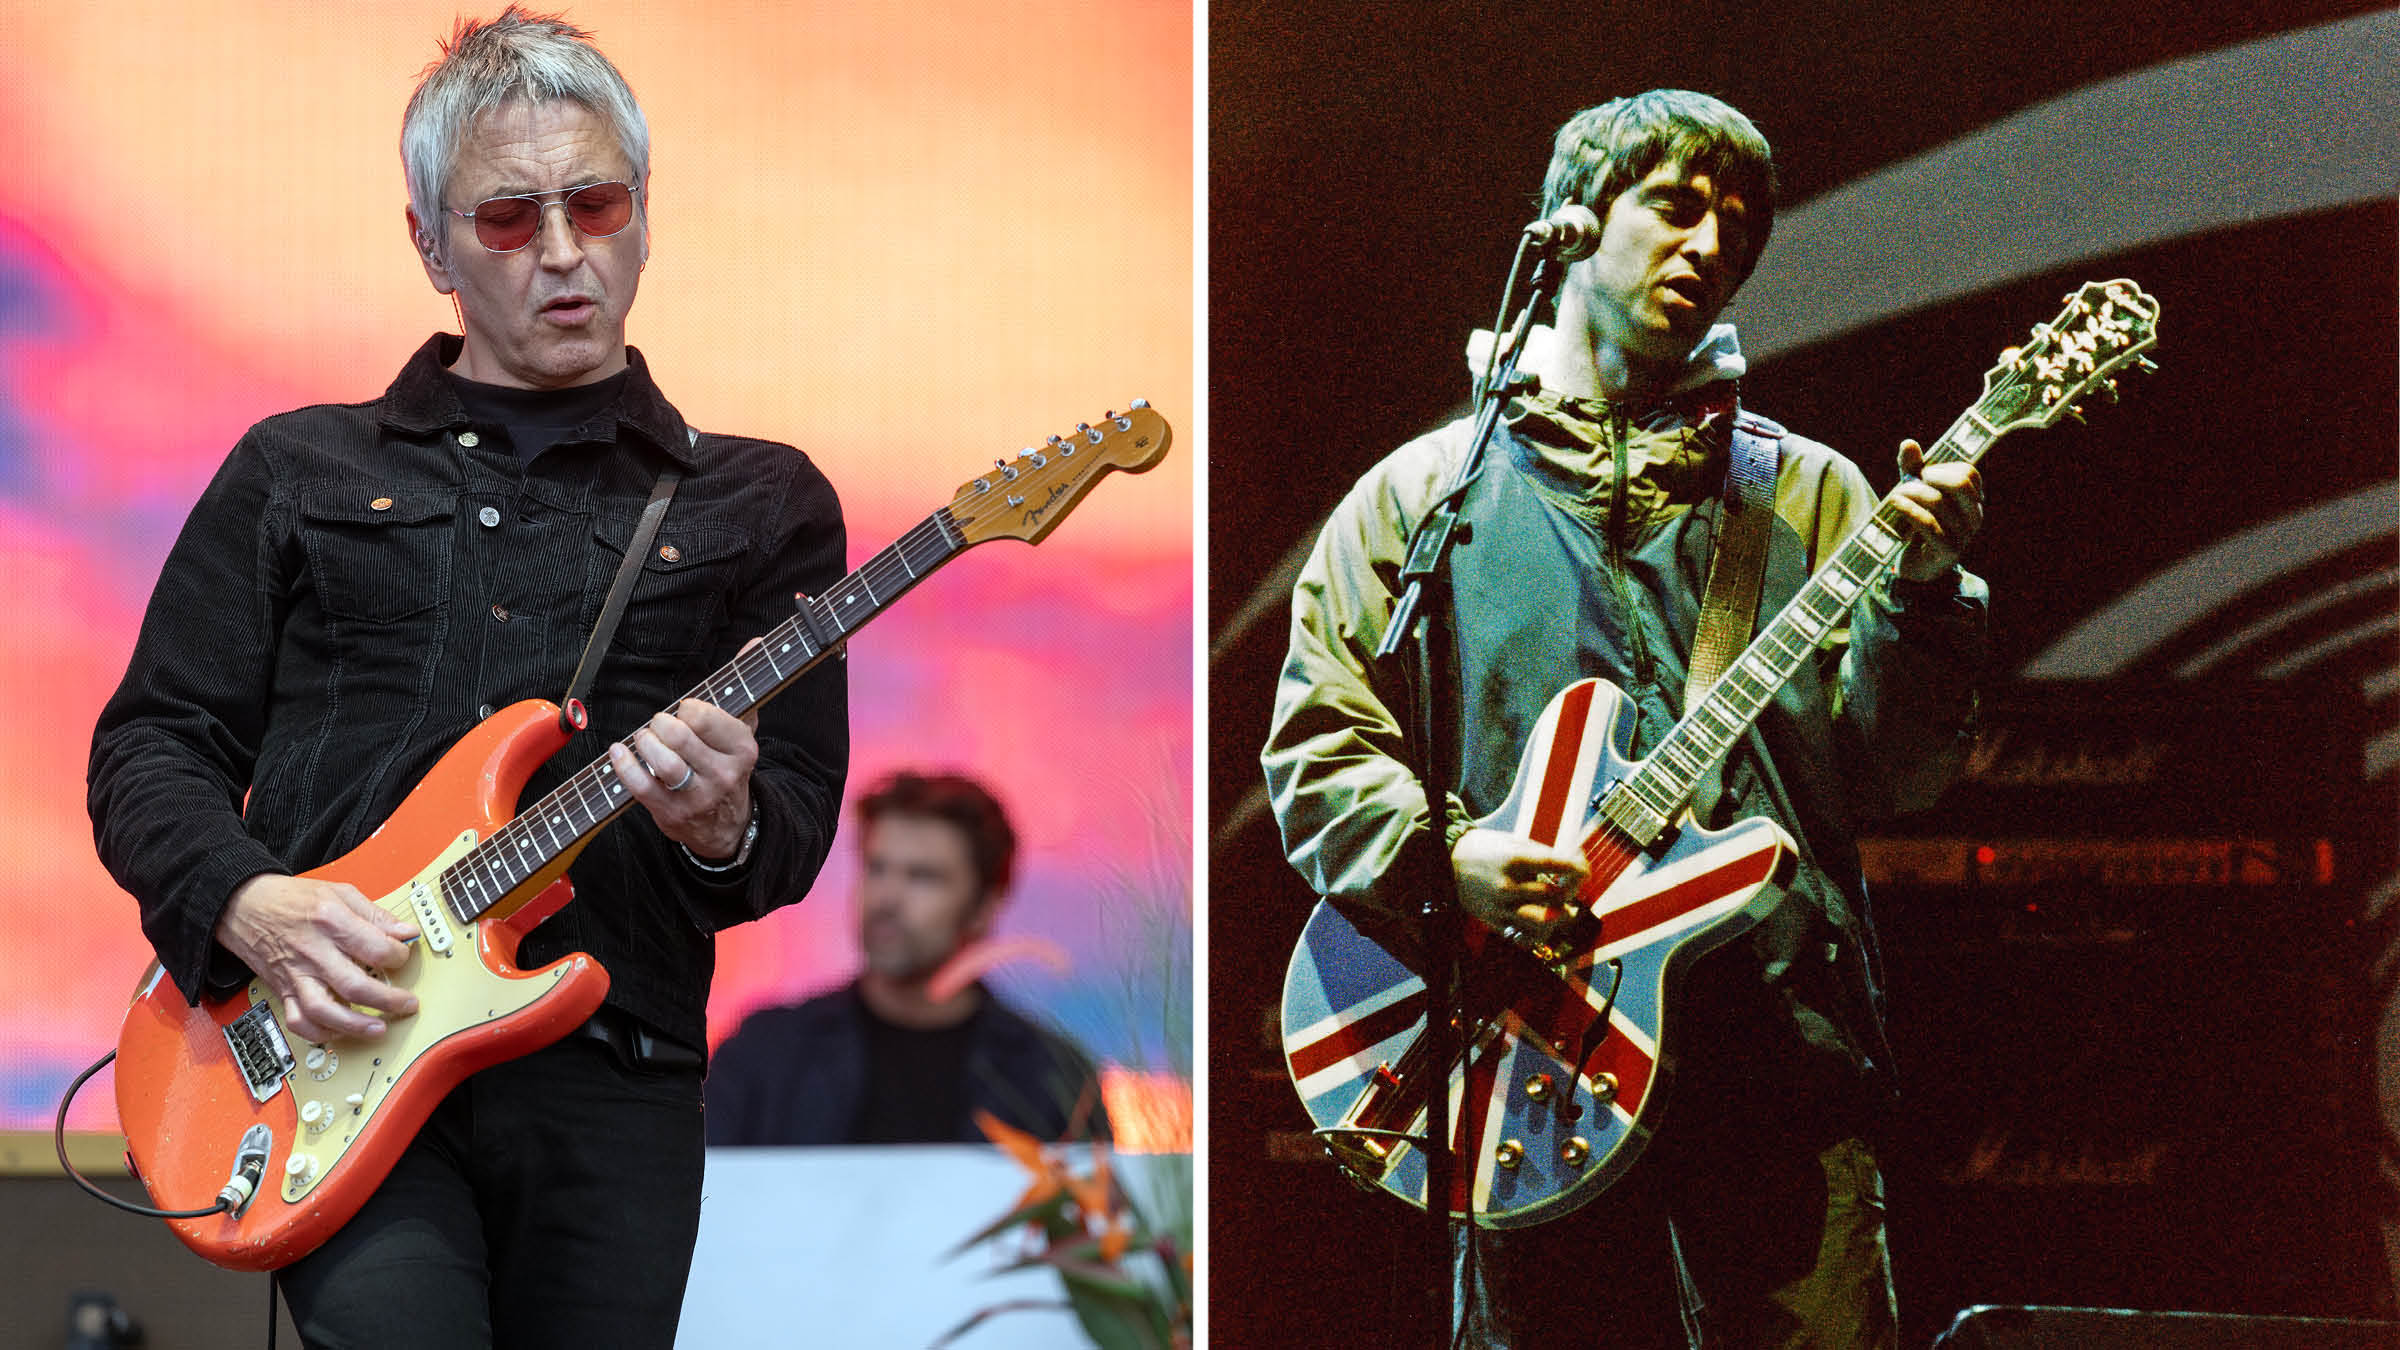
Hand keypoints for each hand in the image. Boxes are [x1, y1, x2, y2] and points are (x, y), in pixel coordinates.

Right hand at [214, 874, 419, 1042]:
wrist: (244, 905)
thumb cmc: (291, 899)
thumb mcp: (339, 892)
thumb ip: (375, 914)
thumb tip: (405, 933)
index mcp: (330, 921)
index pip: (374, 948)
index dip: (398, 956)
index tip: (403, 957)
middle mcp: (312, 951)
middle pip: (353, 985)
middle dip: (387, 1000)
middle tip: (407, 1004)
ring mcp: (296, 974)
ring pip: (324, 1011)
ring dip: (354, 1026)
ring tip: (378, 1029)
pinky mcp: (283, 990)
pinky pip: (298, 1021)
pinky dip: (319, 1033)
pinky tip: (339, 1031)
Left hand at [607, 697, 759, 858]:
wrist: (727, 825)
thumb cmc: (726, 767)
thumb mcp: (741, 733)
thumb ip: (741, 693)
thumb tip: (749, 642)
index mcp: (741, 749)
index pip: (703, 717)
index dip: (685, 708)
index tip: (683, 712)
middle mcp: (723, 773)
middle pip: (679, 736)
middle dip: (660, 723)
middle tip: (659, 725)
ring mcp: (697, 796)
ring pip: (663, 761)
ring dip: (645, 742)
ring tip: (645, 739)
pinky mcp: (672, 812)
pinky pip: (641, 786)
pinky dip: (624, 765)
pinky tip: (620, 752)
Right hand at [1451, 828, 1587, 948]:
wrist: (1449, 860)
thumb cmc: (1487, 849)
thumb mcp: (1515, 843)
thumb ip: (1544, 855)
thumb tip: (1574, 863)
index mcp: (1515, 859)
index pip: (1559, 865)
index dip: (1579, 868)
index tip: (1584, 870)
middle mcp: (1509, 885)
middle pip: (1555, 896)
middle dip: (1570, 892)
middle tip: (1571, 888)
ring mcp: (1501, 906)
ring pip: (1543, 922)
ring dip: (1558, 917)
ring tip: (1561, 910)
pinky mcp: (1494, 921)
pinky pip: (1524, 935)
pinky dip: (1539, 932)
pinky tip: (1542, 922)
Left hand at [1890, 438, 1984, 581]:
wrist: (1914, 568)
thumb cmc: (1916, 525)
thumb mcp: (1914, 493)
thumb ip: (1912, 469)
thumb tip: (1909, 443)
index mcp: (1972, 501)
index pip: (1968, 472)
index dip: (1942, 468)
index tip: (1923, 475)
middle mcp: (1973, 517)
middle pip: (1961, 483)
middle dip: (1930, 477)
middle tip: (1909, 483)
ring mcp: (1963, 536)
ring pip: (1939, 502)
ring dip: (1911, 494)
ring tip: (1894, 496)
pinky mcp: (1947, 552)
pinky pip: (1929, 524)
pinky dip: (1908, 510)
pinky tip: (1894, 504)